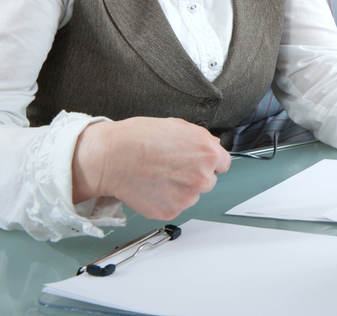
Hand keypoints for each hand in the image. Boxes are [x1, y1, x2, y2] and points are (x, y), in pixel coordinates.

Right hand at [72, 117, 230, 219]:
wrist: (113, 157)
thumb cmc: (140, 138)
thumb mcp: (178, 126)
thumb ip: (201, 139)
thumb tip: (211, 146)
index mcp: (208, 154)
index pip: (223, 164)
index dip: (209, 162)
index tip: (198, 163)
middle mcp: (203, 177)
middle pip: (209, 181)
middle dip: (194, 176)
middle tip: (171, 168)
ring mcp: (187, 197)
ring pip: (191, 195)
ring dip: (180, 189)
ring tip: (158, 176)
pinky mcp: (171, 211)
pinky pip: (175, 206)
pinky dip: (165, 200)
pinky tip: (152, 187)